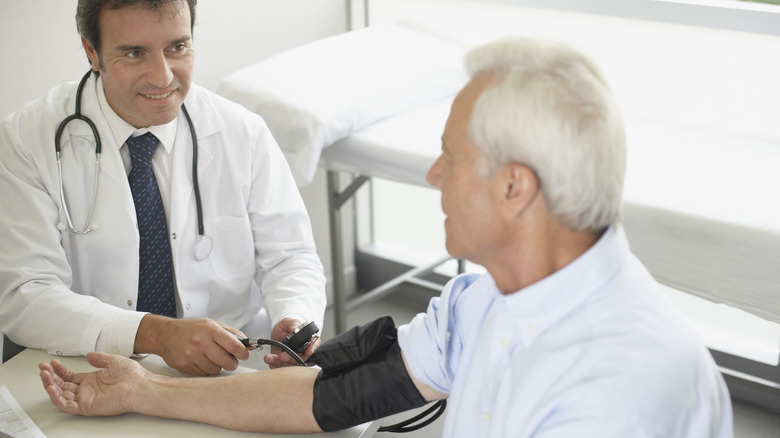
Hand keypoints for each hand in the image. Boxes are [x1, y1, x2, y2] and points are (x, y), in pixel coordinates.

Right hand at [39, 352, 143, 416]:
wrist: (140, 385)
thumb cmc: (131, 375)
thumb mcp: (112, 361)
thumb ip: (99, 358)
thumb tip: (89, 354)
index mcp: (92, 380)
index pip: (69, 376)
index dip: (59, 370)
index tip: (51, 363)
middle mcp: (87, 390)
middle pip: (62, 385)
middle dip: (50, 377)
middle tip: (42, 368)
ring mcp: (86, 399)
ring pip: (61, 395)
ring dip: (50, 386)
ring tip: (44, 376)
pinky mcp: (87, 407)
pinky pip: (67, 405)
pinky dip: (57, 398)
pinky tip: (51, 388)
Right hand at [135, 315, 250, 375]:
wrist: (165, 335)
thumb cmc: (190, 329)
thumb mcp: (212, 324)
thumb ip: (231, 334)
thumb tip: (249, 344)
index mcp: (210, 329)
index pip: (234, 345)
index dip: (243, 353)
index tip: (244, 355)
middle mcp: (200, 342)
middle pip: (227, 362)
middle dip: (232, 363)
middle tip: (230, 360)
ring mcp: (191, 355)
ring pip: (216, 370)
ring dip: (217, 367)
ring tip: (211, 358)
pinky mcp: (184, 366)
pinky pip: (203, 374)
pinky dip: (205, 370)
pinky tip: (201, 361)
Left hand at [263, 318, 320, 368]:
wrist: (278, 333)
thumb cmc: (286, 327)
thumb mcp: (288, 321)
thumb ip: (293, 323)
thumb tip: (295, 328)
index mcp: (308, 341)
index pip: (315, 347)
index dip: (312, 350)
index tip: (307, 352)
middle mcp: (303, 353)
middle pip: (302, 360)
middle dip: (292, 359)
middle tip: (283, 356)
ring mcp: (293, 359)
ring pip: (290, 366)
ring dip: (279, 362)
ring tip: (270, 357)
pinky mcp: (284, 364)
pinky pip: (280, 367)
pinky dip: (273, 363)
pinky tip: (269, 358)